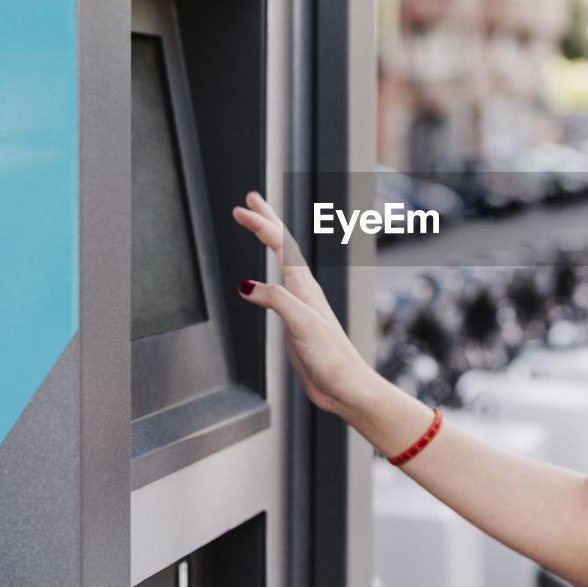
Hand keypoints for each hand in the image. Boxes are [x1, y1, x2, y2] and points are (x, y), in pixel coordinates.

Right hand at [232, 190, 370, 414]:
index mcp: (305, 287)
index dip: (261, 225)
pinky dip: (266, 273)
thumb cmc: (333, 359)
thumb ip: (276, 301)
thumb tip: (246, 284)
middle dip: (267, 220)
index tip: (241, 210)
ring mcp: (300, 304)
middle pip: (284, 246)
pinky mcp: (295, 322)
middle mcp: (304, 291)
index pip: (281, 246)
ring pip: (282, 262)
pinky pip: (277, 287)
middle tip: (250, 199)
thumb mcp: (303, 326)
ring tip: (258, 223)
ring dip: (270, 241)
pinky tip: (259, 281)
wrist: (346, 387)